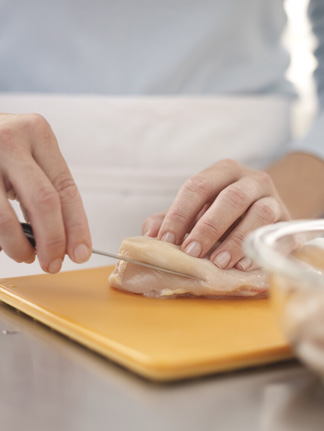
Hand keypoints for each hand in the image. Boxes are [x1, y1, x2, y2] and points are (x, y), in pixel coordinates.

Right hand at [0, 113, 91, 272]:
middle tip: (54, 263)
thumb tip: (63, 238)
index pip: (66, 188)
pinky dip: (1, 239)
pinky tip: (5, 242)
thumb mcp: (29, 156)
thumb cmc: (2, 147)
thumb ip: (47, 188)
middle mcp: (11, 141)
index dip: (77, 226)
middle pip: (44, 201)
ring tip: (25, 255)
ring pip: (6, 218)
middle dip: (53, 240)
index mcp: (38, 134)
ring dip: (19, 246)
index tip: (81, 252)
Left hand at [142, 159, 290, 269]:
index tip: (166, 241)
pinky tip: (242, 265)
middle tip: (191, 253)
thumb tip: (149, 232)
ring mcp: (273, 199)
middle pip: (230, 198)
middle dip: (208, 227)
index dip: (179, 214)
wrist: (266, 213)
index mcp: (223, 172)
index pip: (197, 187)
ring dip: (236, 240)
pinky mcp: (289, 221)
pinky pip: (279, 233)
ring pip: (259, 213)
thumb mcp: (198, 211)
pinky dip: (260, 249)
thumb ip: (173, 219)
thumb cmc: (225, 213)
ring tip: (218, 262)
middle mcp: (251, 179)